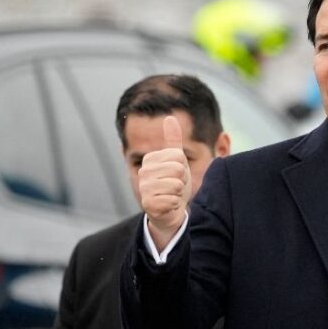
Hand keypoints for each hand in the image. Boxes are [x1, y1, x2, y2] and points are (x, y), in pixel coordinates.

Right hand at [138, 116, 191, 250]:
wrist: (170, 211)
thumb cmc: (174, 184)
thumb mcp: (177, 160)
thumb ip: (173, 140)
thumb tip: (170, 117)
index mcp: (150, 159)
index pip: (178, 156)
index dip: (183, 168)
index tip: (176, 175)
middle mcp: (143, 172)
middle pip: (178, 169)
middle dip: (182, 181)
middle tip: (175, 187)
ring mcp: (144, 188)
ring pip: (176, 185)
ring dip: (179, 193)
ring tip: (172, 195)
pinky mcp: (147, 204)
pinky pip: (172, 200)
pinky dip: (175, 205)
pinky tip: (169, 206)